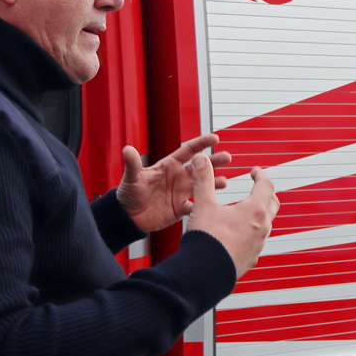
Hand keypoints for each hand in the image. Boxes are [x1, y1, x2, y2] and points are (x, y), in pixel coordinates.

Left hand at [117, 134, 232, 233]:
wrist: (128, 217)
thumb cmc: (129, 194)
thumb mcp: (132, 177)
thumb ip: (132, 164)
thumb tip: (127, 149)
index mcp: (169, 165)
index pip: (188, 151)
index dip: (201, 144)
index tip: (215, 138)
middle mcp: (178, 177)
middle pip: (200, 167)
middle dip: (214, 161)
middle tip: (227, 157)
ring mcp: (181, 192)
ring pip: (202, 185)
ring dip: (213, 183)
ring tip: (224, 181)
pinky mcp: (181, 208)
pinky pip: (195, 205)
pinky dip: (203, 205)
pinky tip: (211, 204)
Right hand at [186, 154, 277, 276]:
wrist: (204, 274)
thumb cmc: (206, 240)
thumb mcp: (203, 205)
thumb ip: (203, 180)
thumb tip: (201, 160)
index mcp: (254, 211)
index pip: (266, 185)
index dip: (260, 175)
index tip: (255, 171)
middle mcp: (261, 228)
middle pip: (272, 204)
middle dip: (265, 192)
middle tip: (256, 186)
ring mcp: (258, 245)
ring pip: (266, 224)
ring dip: (258, 213)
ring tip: (244, 209)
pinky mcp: (251, 258)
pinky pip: (256, 241)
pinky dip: (251, 232)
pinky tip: (238, 234)